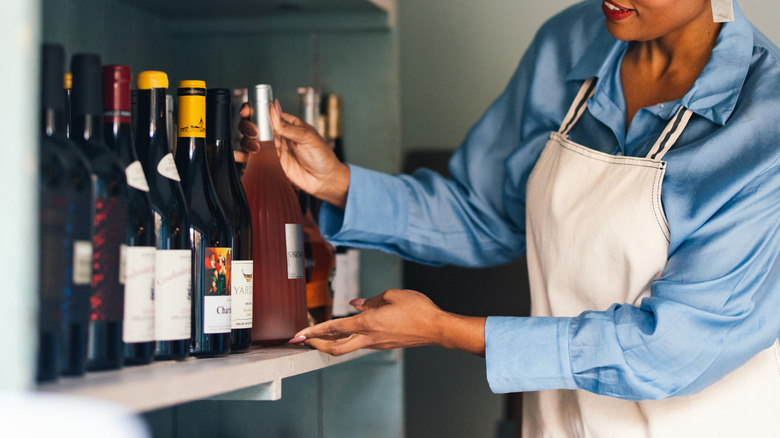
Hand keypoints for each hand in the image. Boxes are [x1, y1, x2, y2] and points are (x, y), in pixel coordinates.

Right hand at [238, 100, 349, 208]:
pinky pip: (252, 158)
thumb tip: (273, 109)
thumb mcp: (307, 137)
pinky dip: (242, 156)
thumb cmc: (322, 156)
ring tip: (256, 148)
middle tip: (254, 133)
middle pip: (253, 125)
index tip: (247, 112)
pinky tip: (236, 155)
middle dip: (248, 126)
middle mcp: (277, 134)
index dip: (254, 109)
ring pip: (250, 140)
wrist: (324, 180)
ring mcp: (272, 149)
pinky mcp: (270, 163)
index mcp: (287, 123)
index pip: (266, 112)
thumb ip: (287, 126)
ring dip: (247, 142)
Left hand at [289, 289, 486, 356]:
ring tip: (320, 336)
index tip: (300, 334)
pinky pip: (361, 343)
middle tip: (302, 341)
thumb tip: (357, 305)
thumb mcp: (392, 295)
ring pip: (348, 347)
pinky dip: (349, 339)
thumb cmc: (418, 309)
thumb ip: (371, 300)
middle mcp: (369, 337)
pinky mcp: (384, 345)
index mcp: (369, 323)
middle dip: (316, 345)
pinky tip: (348, 331)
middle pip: (336, 348)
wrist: (436, 328)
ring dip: (332, 342)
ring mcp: (376, 344)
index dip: (314, 331)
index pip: (335, 328)